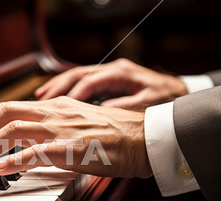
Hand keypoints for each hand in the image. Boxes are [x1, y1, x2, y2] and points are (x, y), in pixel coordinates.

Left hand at [0, 96, 151, 177]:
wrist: (145, 138)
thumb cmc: (113, 135)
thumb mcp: (76, 125)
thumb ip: (50, 131)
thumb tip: (24, 144)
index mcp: (55, 107)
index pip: (10, 110)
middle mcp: (55, 113)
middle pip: (4, 115)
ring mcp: (63, 129)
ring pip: (13, 132)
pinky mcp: (73, 149)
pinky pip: (36, 153)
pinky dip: (13, 160)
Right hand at [35, 58, 187, 110]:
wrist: (179, 95)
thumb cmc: (167, 100)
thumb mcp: (149, 104)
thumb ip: (125, 106)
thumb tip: (103, 110)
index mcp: (121, 73)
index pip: (90, 81)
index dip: (72, 94)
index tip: (58, 107)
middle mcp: (112, 69)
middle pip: (77, 74)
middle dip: (56, 86)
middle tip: (41, 99)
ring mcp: (109, 74)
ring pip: (76, 76)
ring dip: (58, 86)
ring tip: (40, 97)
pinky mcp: (108, 81)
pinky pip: (82, 83)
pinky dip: (67, 90)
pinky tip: (56, 98)